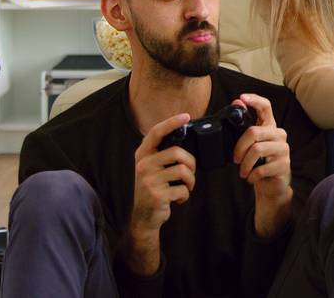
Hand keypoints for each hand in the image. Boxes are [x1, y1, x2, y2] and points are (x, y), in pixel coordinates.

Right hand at [126, 113, 196, 275]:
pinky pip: (182, 189)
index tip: (187, 116)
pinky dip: (185, 195)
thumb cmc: (153, 188)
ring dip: (190, 181)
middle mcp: (143, 165)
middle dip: (191, 163)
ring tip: (186, 186)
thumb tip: (184, 134)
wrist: (144, 217)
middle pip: (177, 152)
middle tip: (190, 174)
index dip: (171, 122)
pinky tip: (178, 199)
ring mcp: (148, 180)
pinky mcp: (156, 195)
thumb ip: (162, 153)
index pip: (155, 133)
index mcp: (142, 155)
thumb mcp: (152, 168)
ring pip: (183, 170)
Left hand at [232, 94, 292, 236]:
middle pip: (254, 131)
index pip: (266, 107)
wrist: (272, 186)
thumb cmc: (259, 164)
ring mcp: (283, 149)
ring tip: (243, 172)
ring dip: (245, 165)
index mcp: (270, 127)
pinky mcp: (284, 164)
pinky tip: (252, 178)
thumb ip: (244, 127)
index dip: (254, 100)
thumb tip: (236, 102)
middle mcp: (279, 134)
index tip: (241, 98)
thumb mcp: (251, 145)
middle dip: (239, 147)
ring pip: (257, 150)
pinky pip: (262, 168)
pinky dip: (252, 176)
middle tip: (235, 159)